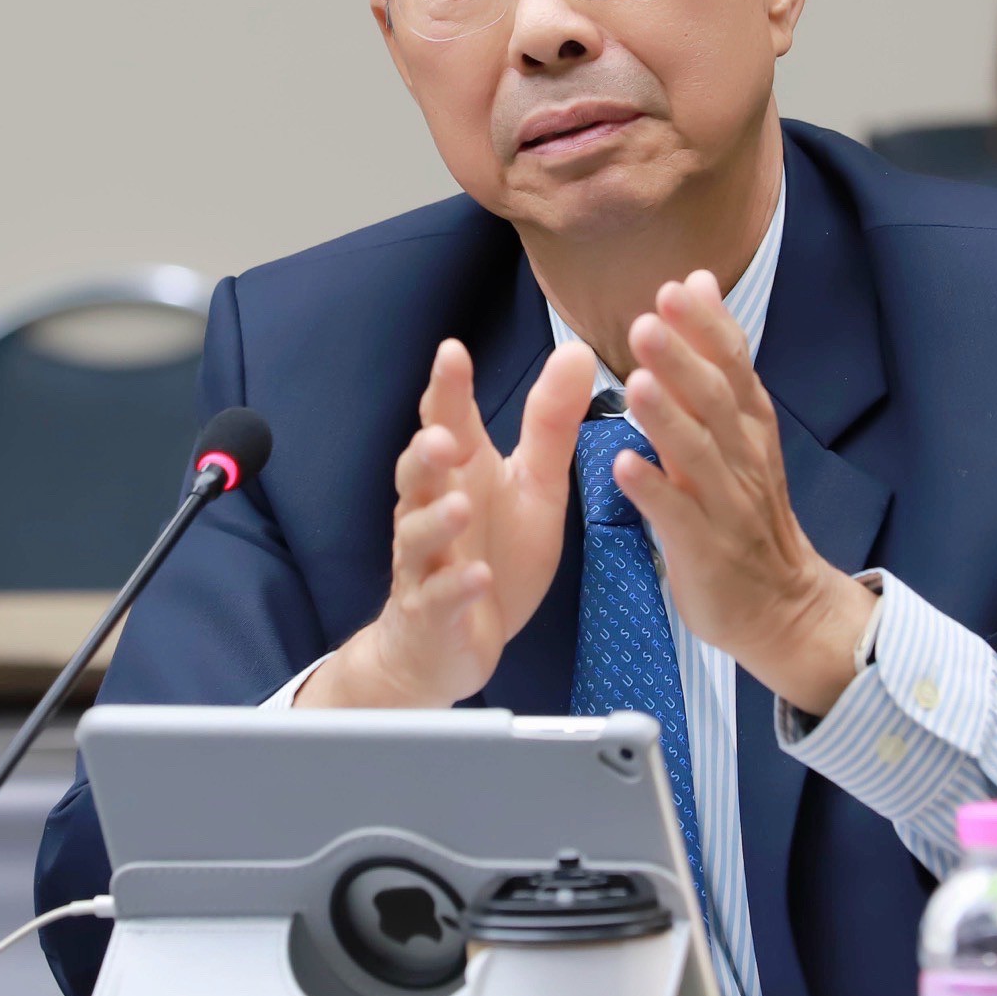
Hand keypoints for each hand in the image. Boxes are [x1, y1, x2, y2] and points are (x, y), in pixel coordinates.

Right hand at [299, 337, 594, 708]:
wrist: (446, 645)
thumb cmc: (492, 552)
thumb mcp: (534, 486)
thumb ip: (552, 423)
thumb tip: (578, 350)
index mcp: (460, 472)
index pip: (446, 421)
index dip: (446, 389)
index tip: (452, 352)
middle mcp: (432, 508)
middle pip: (419, 474)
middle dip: (425, 454)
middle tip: (443, 436)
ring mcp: (425, 562)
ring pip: (419, 535)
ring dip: (437, 520)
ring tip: (460, 506)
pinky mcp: (431, 612)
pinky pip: (439, 598)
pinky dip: (456, 587)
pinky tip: (477, 577)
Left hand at [616, 270, 876, 716]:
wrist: (784, 605)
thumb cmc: (746, 508)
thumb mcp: (740, 427)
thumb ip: (716, 357)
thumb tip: (697, 281)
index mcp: (749, 426)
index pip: (734, 367)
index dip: (707, 329)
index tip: (678, 288)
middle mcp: (742, 458)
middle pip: (715, 405)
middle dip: (683, 364)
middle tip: (646, 324)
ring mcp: (725, 506)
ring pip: (698, 457)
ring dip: (667, 421)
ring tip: (635, 384)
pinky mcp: (705, 551)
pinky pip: (677, 518)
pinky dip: (653, 492)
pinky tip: (623, 467)